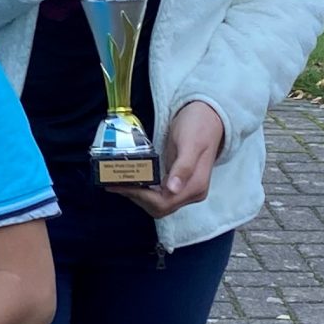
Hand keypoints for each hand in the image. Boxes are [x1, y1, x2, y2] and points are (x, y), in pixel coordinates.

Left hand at [125, 101, 224, 219]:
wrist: (209, 117)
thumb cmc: (199, 126)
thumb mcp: (190, 143)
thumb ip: (183, 167)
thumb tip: (172, 190)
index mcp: (195, 186)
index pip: (164, 203)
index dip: (141, 197)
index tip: (121, 185)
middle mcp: (192, 193)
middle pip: (159, 207)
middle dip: (136, 197)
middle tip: (114, 183)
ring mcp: (185, 189)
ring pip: (157, 203)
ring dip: (137, 195)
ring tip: (117, 182)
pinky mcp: (178, 183)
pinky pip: (158, 194)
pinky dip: (143, 190)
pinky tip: (131, 181)